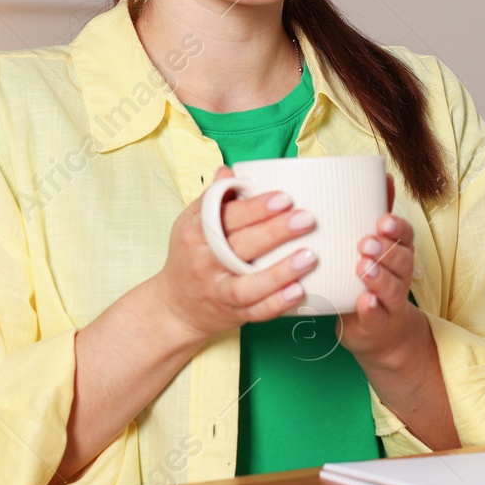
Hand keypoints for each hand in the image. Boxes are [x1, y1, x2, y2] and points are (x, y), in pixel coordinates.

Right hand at [153, 165, 320, 347]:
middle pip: (239, 246)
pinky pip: (255, 312)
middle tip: (306, 219)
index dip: (254, 207)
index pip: (224, 217)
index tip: (284, 197)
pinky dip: (276, 303)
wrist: (174, 307)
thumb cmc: (191, 256)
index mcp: (194, 233)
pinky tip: (299, 291)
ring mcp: (217, 291)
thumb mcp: (191, 224)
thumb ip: (211, 199)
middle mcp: (204, 262)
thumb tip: (228, 171)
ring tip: (309, 256)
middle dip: (274, 232)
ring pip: (247, 285)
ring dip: (279, 272)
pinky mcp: (232, 314)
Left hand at [337, 174, 428, 368]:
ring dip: (379, 277)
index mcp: (399, 254)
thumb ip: (376, 214)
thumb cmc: (370, 281)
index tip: (382, 222)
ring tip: (363, 268)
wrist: (379, 334)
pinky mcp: (379, 325)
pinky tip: (364, 301)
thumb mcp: (376, 247)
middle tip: (364, 243)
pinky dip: (372, 308)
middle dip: (385, 251)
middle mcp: (400, 276)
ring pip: (393, 288)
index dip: (397, 229)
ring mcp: (391, 302)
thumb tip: (382, 174)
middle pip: (402, 261)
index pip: (406, 237)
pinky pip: (378, 317)